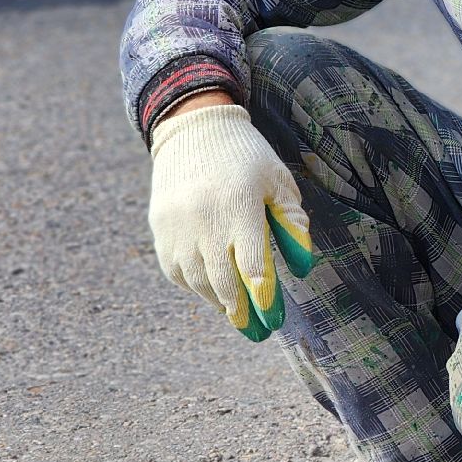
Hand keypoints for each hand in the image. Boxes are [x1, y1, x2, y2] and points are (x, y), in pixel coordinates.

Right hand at [148, 103, 315, 340]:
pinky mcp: (160, 229)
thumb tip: (302, 267)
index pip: (251, 263)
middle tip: (257, 331)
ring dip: (218, 301)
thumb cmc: (248, 159)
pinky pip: (177, 270)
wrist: (193, 130)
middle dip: (242, 310)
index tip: (274, 317)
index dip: (263, 296)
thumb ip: (292, 223)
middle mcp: (203, 219)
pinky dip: (194, 285)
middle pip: (222, 280)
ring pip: (197, 280)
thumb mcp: (278, 182)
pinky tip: (211, 290)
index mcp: (238, 204)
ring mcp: (177, 226)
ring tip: (237, 313)